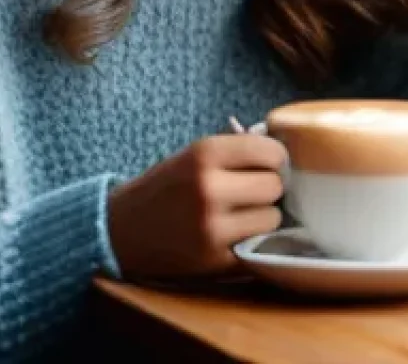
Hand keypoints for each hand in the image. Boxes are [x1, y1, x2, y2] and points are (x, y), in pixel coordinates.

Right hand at [106, 134, 285, 280]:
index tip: (269, 163)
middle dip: (270, 187)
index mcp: (205, 153)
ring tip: (243, 213)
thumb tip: (286, 148)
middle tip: (256, 189)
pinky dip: (252, 240)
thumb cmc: (168, 185)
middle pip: (274, 185)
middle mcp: (209, 188)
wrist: (121, 228)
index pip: (270, 151)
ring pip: (272, 218)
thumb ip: (237, 148)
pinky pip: (257, 246)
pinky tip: (237, 233)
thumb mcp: (195, 154)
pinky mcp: (213, 260)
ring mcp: (211, 227)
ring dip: (264, 216)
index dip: (275, 157)